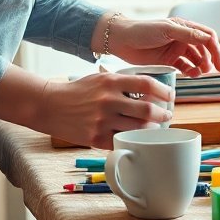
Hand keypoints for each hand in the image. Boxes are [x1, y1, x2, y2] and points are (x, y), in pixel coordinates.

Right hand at [39, 73, 173, 149]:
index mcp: (110, 82)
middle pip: (147, 109)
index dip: (163, 90)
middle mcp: (108, 100)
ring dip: (151, 130)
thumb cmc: (77, 91)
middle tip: (167, 115)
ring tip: (155, 128)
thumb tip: (149, 89)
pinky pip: (122, 141)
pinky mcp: (95, 137)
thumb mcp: (98, 79)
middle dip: (163, 114)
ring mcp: (102, 120)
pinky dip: (132, 140)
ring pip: (138, 128)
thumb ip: (121, 83)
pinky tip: (136, 139)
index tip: (170, 96)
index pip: (146, 83)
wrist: (49, 105)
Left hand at [107, 15, 219, 76]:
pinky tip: (191, 75)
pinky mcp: (168, 60)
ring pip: (196, 59)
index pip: (207, 37)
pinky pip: (185, 67)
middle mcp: (182, 37)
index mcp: (184, 26)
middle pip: (204, 49)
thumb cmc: (142, 30)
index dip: (216, 49)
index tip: (219, 64)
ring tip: (200, 73)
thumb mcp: (166, 30)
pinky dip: (190, 71)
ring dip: (201, 66)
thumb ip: (188, 34)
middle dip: (210, 60)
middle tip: (211, 71)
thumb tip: (208, 39)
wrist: (121, 40)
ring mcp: (176, 49)